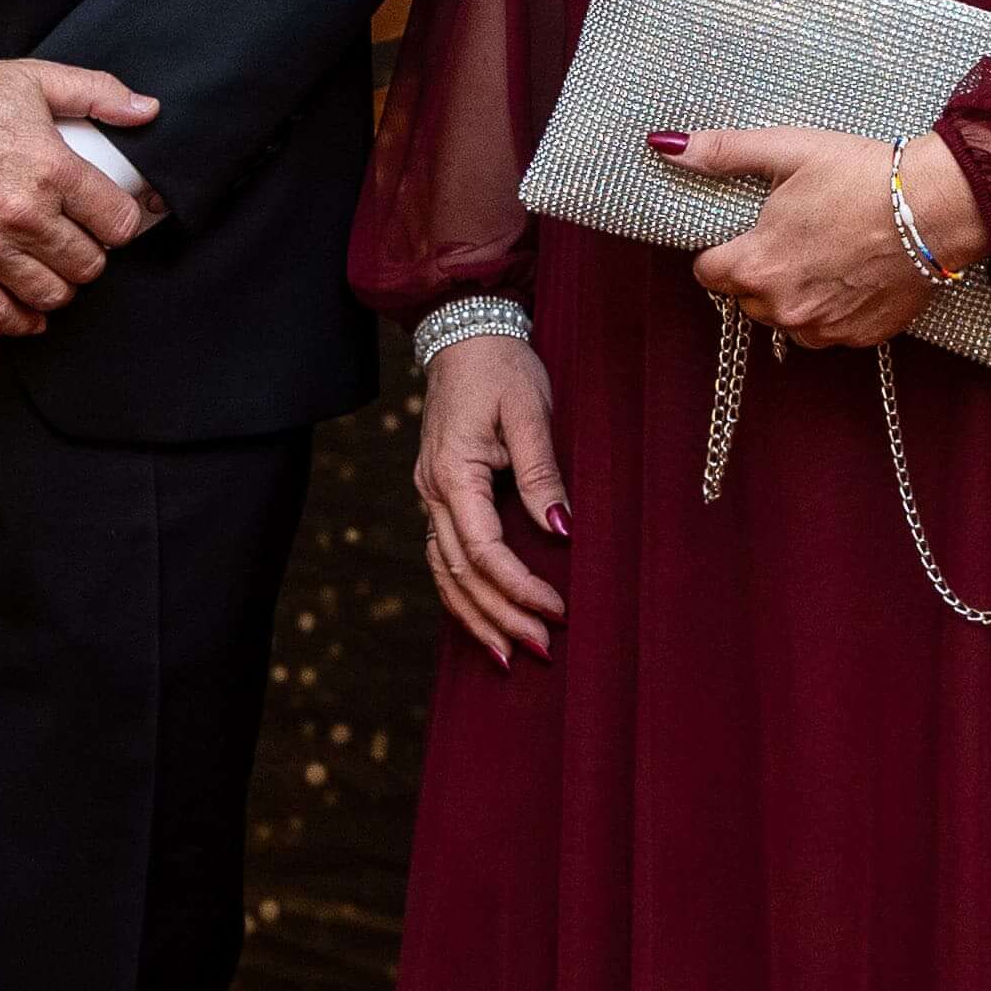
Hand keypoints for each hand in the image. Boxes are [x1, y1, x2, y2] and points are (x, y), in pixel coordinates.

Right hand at [0, 54, 160, 315]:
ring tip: (52, 267)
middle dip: (92, 255)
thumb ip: (97, 93)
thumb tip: (147, 111)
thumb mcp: (33, 77)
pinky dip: (19, 318)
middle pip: (89, 265)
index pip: (119, 223)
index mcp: (52, 169)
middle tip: (79, 241)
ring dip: (59, 285)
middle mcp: (23, 215)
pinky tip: (27, 309)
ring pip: (51, 295)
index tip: (111, 218)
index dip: (122, 222)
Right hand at [412, 329, 571, 664]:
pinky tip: (484, 620)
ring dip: (477, 618)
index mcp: (453, 473)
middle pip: (461, 574)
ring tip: (511, 656)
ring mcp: (430, 497)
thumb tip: (560, 530)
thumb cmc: (502, 367)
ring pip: (445, 574)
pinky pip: (444, 559)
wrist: (465, 333)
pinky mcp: (439, 497)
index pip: (484, 550)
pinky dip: (462, 595)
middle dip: (501, 617)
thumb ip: (542, 473)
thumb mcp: (530, 411)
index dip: (520, 587)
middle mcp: (432, 493)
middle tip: (543, 650)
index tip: (559, 610)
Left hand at [667, 123, 959, 351]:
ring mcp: (823, 328)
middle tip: (794, 233)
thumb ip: (722, 152)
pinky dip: (832, 307)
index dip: (722, 248)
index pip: (707, 273)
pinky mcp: (859, 337)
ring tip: (826, 251)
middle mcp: (784, 307)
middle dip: (759, 270)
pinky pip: (827, 329)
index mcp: (756, 266)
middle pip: (746, 297)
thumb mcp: (788, 150)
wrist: (937, 206)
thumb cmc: (861, 174)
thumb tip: (666, 145)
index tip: (747, 230)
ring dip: (794, 293)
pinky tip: (852, 272)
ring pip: (786, 317)